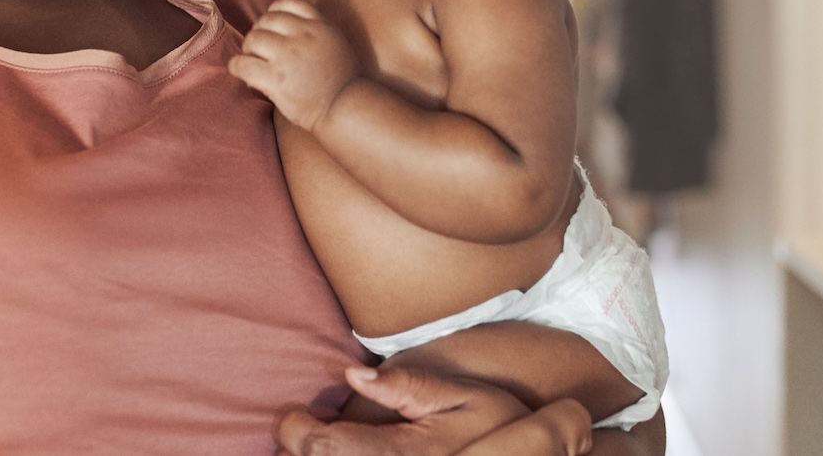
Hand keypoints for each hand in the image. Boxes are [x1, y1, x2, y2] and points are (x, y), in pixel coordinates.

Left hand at [227, 0, 359, 131]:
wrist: (346, 109)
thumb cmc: (342, 81)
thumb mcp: (336, 43)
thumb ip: (314, 30)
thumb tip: (280, 30)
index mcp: (319, 25)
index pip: (288, 3)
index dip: (274, 12)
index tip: (272, 27)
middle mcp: (303, 35)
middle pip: (266, 19)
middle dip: (259, 32)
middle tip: (260, 51)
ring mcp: (288, 55)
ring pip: (253, 38)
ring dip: (248, 49)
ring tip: (254, 62)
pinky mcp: (275, 78)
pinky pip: (242, 64)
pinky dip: (237, 66)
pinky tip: (242, 73)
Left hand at [275, 365, 592, 455]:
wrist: (529, 455)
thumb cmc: (495, 423)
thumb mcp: (461, 394)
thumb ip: (405, 384)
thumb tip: (353, 374)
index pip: (322, 446)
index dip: (296, 429)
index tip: (294, 415)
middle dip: (297, 451)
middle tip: (298, 433)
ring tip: (316, 448)